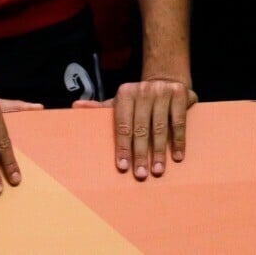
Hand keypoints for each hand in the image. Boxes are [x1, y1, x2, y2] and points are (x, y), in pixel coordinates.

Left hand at [76, 76, 196, 180]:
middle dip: (141, 154)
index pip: (122, 124)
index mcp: (125, 93)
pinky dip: (179, 140)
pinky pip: (179, 121)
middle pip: (141, 128)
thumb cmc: (139, 99)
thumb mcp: (119, 102)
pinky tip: (178, 157)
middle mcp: (143, 90)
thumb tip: (75, 106)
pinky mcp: (180, 93)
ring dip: (159, 151)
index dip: (122, 147)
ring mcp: (163, 91)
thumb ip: (100, 107)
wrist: (165, 79)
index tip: (123, 167)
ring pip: (161, 126)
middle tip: (141, 175)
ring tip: (158, 171)